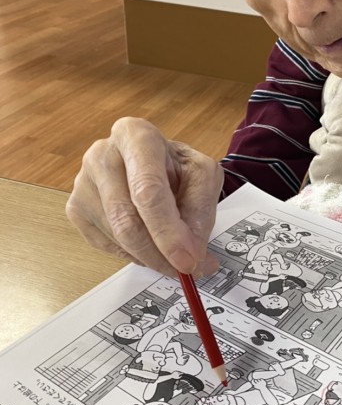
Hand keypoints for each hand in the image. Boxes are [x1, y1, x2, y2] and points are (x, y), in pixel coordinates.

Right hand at [66, 117, 222, 276]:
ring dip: (150, 256)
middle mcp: (102, 154)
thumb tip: (192, 254)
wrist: (154, 161)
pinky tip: (147, 240)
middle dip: (160, 254)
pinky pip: (105, 245)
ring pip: (117, 238)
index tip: (186, 260)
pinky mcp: (75, 208)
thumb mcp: (202, 176)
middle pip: (127, 220)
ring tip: (171, 250)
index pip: (147, 189)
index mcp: (135, 135)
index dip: (168, 231)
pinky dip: (132, 253)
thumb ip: (200, 212)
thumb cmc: (175, 166)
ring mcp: (82, 182)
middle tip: (187, 269)